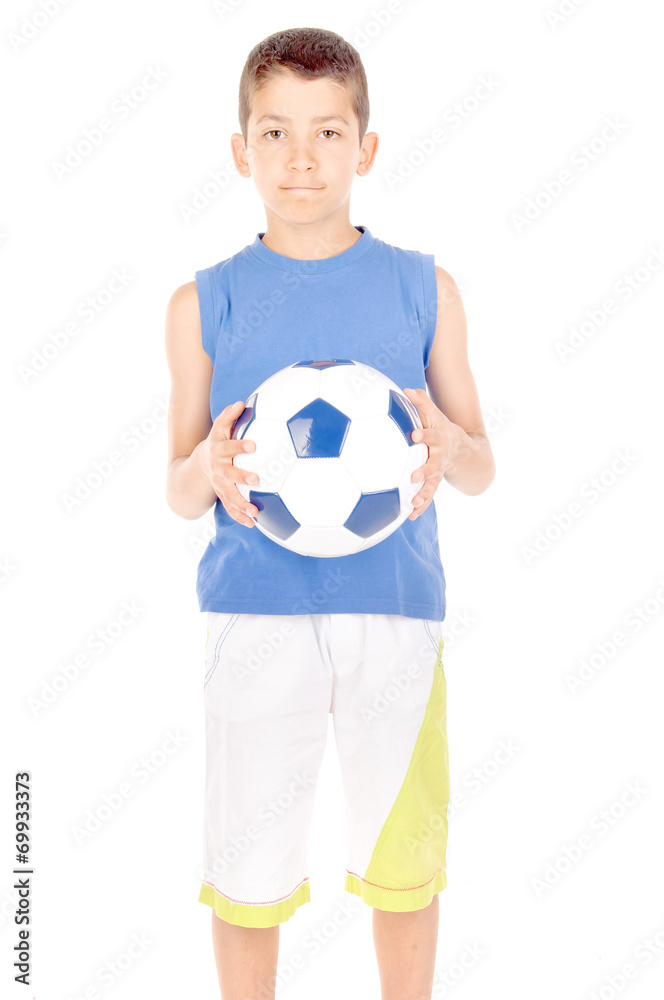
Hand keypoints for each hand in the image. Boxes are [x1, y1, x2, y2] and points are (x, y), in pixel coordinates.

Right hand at [198, 400, 257, 527]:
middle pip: (228, 474)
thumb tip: (241, 403)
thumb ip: (229, 416)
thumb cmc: (218, 442)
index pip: (228, 447)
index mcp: (218, 451)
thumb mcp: (220, 428)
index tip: (254, 445)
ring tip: (255, 512)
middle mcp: (218, 470)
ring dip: (241, 504)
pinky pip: (230, 508)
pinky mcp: (223, 496)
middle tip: (256, 480)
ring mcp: (219, 485)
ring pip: (229, 496)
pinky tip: (252, 524)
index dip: (239, 446)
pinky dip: (240, 517)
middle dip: (241, 477)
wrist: (201, 464)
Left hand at [401, 387, 475, 519]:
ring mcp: (438, 472)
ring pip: (432, 485)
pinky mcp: (434, 483)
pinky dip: (421, 507)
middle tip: (414, 476)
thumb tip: (405, 390)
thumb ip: (421, 402)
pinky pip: (428, 496)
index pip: (432, 435)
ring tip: (414, 503)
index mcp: (439, 439)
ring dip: (423, 495)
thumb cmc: (440, 428)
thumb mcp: (434, 414)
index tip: (414, 435)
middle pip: (433, 464)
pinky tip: (411, 517)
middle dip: (425, 470)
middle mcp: (440, 457)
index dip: (425, 435)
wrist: (462, 449)